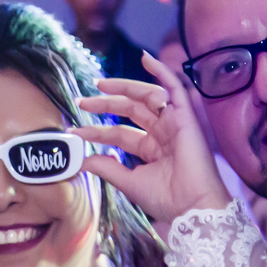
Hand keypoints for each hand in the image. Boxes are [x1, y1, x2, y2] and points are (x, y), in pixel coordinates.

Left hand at [72, 51, 230, 227]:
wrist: (192, 207)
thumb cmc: (167, 200)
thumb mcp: (129, 182)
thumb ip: (108, 168)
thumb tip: (83, 162)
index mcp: (152, 150)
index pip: (119, 133)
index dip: (96, 132)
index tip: (75, 132)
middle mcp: (163, 133)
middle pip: (131, 110)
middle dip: (105, 104)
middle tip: (82, 102)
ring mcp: (175, 123)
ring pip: (147, 97)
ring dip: (124, 87)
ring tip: (100, 85)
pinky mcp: (186, 117)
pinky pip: (175, 88)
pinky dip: (162, 72)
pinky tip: (145, 59)